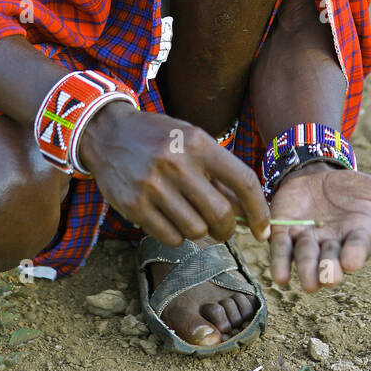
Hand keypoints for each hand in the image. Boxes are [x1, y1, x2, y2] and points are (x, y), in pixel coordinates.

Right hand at [78, 102, 270, 246]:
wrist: (108, 133)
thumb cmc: (159, 139)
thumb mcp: (192, 142)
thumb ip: (218, 173)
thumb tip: (246, 212)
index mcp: (198, 142)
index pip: (244, 181)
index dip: (259, 211)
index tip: (262, 230)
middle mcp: (177, 162)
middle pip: (220, 214)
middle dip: (226, 229)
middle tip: (221, 228)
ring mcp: (153, 185)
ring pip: (196, 230)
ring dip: (199, 231)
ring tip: (189, 216)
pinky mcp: (134, 205)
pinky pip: (171, 237)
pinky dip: (176, 236)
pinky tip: (170, 220)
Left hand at [268, 162, 370, 290]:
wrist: (320, 174)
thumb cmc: (360, 193)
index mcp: (358, 237)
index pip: (357, 247)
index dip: (354, 254)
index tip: (353, 262)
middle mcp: (332, 243)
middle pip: (328, 259)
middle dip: (327, 268)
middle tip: (326, 278)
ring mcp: (307, 238)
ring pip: (303, 256)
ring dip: (303, 268)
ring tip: (303, 283)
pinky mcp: (284, 229)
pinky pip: (280, 247)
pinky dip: (278, 260)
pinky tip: (277, 274)